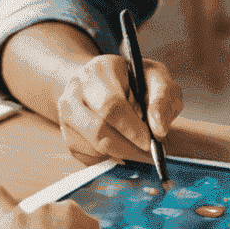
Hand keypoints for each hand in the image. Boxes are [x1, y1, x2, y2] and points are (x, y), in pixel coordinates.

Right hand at [57, 53, 182, 165]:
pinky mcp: (67, 136)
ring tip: (139, 146)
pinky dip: (110, 158)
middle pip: (98, 129)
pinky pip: (89, 158)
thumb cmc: (137, 83)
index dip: (131, 128)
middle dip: (128, 146)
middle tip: (149, 153)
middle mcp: (75, 89)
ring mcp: (66, 114)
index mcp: (99, 69)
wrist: (110, 84)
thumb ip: (163, 99)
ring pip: (93, 147)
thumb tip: (158, 130)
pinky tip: (122, 145)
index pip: (111, 105)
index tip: (150, 142)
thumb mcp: (157, 80)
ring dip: (121, 153)